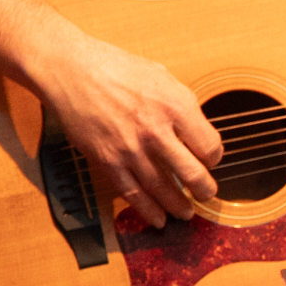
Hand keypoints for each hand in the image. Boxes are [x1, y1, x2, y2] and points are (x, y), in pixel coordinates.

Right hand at [36, 36, 222, 227]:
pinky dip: (148, 211)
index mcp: (175, 105)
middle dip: (205, 189)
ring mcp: (130, 149)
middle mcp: (155, 130)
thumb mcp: (161, 76)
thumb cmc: (115, 67)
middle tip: (207, 193)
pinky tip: (158, 219)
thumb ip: (181, 105)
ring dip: (178, 206)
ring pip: (163, 189)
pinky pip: (132, 194)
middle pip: (192, 173)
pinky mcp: (107, 161)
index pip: (209, 146)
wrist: (70, 70)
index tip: (210, 159)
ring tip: (186, 213)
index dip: (214, 157)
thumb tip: (196, 130)